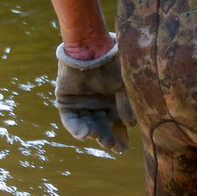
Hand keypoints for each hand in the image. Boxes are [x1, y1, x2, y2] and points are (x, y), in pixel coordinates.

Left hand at [54, 36, 136, 152]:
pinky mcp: (66, 103)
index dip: (120, 137)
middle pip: (103, 129)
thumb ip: (126, 104)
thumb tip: (130, 125)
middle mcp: (98, 106)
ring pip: (87, 126)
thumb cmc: (112, 61)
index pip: (118, 125)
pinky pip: (70, 120)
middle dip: (107, 138)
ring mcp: (82, 105)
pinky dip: (76, 128)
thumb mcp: (125, 83)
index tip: (123, 148)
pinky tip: (84, 134)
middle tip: (113, 145)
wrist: (91, 47)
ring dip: (93, 133)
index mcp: (114, 102)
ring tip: (97, 135)